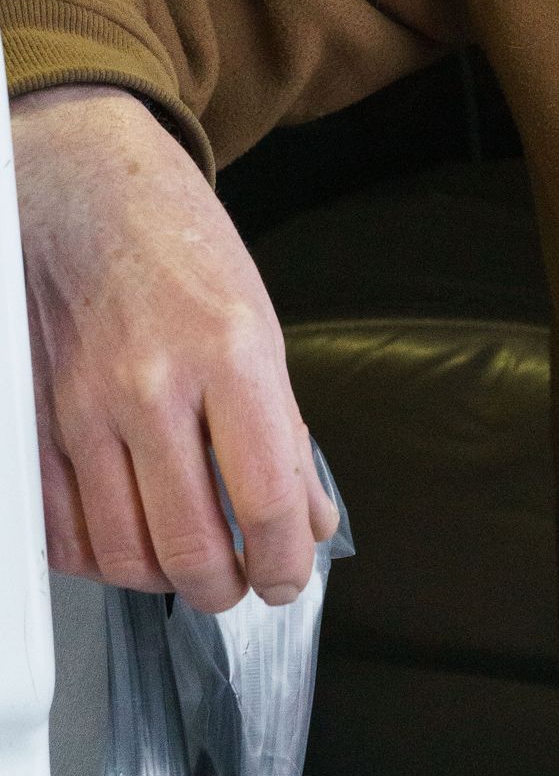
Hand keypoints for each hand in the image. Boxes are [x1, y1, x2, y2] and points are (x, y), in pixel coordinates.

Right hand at [13, 83, 337, 612]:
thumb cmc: (177, 245)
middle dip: (225, 588)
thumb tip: (309, 520)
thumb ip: (283, 430)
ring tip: (190, 566)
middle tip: (240, 583)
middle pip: (188, 546)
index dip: (284, 562)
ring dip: (164, 580)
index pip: (266, 498)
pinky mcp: (31, 423)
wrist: (80, 187)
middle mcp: (150, 385)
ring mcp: (80, 408)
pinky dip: (98, 557)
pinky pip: (61, 533)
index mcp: (228, 353)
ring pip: (121, 554)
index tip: (287, 575)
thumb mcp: (257, 320)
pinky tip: (126, 540)